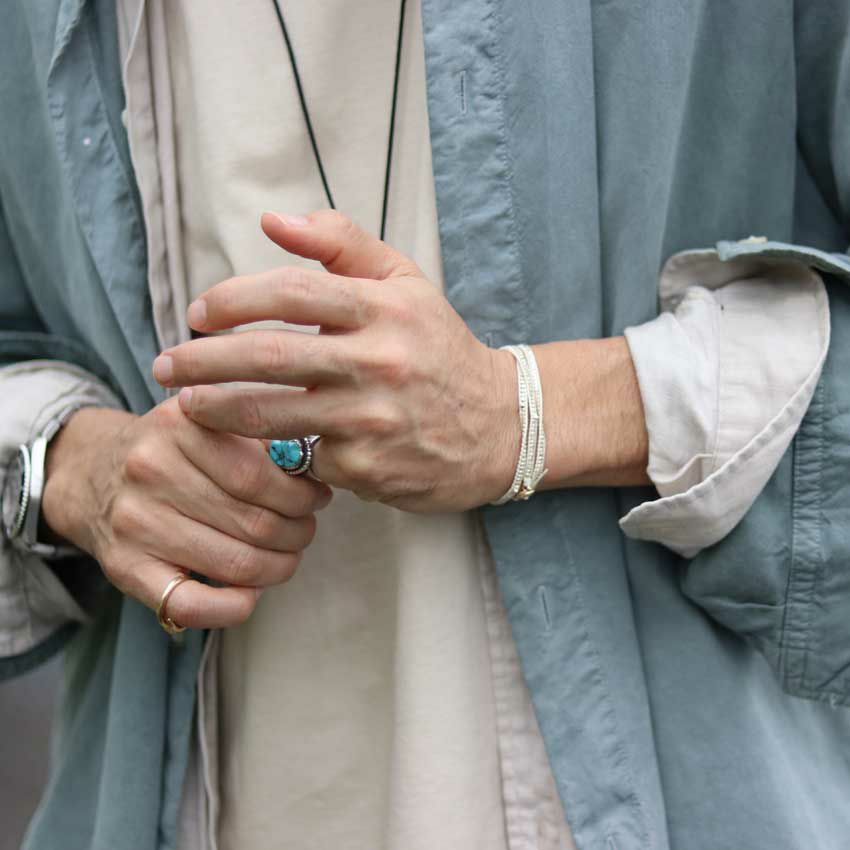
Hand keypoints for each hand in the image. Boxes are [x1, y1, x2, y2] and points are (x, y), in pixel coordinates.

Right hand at [41, 399, 331, 628]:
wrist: (92, 472)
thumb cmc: (172, 449)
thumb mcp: (208, 420)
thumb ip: (259, 436)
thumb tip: (315, 472)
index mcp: (179, 426)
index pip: (261, 475)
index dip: (303, 494)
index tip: (318, 497)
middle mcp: (151, 470)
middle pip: (254, 521)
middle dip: (297, 532)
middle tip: (306, 529)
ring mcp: (135, 523)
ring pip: (235, 564)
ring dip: (278, 568)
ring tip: (288, 556)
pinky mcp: (124, 568)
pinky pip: (190, 605)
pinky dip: (234, 607)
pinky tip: (250, 593)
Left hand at [153, 211, 518, 511]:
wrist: (499, 425)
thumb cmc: (441, 348)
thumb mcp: (405, 284)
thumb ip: (341, 245)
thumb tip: (271, 221)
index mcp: (384, 309)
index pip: (290, 292)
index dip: (231, 301)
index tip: (197, 313)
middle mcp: (380, 363)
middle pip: (269, 359)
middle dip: (202, 361)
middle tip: (164, 365)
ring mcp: (374, 420)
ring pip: (272, 415)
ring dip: (216, 410)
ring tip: (187, 404)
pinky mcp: (370, 468)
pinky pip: (305, 457)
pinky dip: (278, 450)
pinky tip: (262, 444)